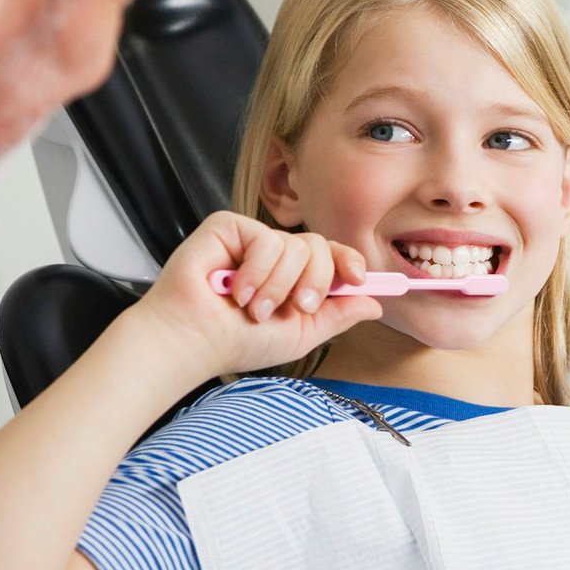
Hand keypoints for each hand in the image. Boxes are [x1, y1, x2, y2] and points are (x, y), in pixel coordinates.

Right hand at [132, 210, 383, 378]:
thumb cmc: (237, 341)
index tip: (360, 279)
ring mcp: (251, 239)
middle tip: (297, 307)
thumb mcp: (301, 334)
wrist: (194, 342)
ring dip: (279, 285)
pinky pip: (266, 238)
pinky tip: (236, 290)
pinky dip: (258, 271)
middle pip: (320, 247)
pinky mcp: (228, 227)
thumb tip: (375, 304)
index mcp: (293, 277)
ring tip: (253, 308)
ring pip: (295, 245)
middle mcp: (275, 255)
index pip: (332, 256)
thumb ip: (338, 316)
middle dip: (315, 282)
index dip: (350, 262)